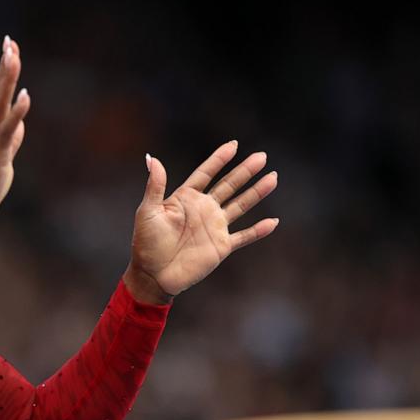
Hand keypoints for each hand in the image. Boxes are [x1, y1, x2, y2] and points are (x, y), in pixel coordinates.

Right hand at [0, 36, 30, 226]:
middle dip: (3, 67)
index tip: (8, 50)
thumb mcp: (1, 160)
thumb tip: (20, 128)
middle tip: (9, 43)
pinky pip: (7, 131)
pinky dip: (16, 113)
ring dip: (6, 80)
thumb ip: (10, 142)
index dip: (2, 72)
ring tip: (13, 56)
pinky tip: (25, 96)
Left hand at [124, 141, 279, 303]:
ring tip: (273, 177)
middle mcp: (203, 210)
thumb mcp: (148, 211)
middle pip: (229, 185)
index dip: (219, 159)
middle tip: (262, 156)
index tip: (234, 144)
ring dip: (256, 192)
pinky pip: (244, 236)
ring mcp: (214, 227)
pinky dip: (259, 230)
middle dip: (245, 171)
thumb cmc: (145, 243)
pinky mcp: (221, 246)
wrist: (153, 274)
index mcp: (185, 198)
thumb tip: (152, 158)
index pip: (206, 173)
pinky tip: (274, 222)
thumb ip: (155, 186)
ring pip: (241, 205)